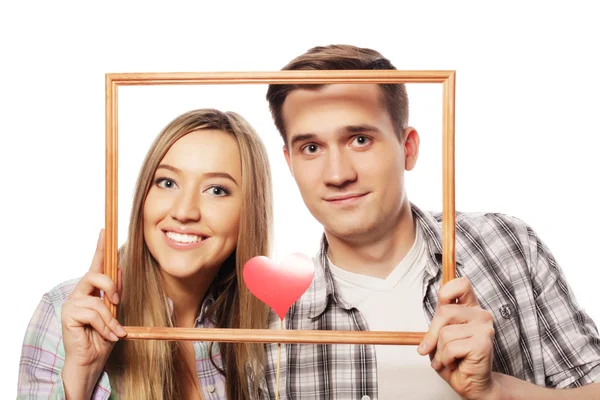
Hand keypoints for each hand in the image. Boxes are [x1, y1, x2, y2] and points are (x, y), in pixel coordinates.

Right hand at [61, 229, 125, 371]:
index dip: (100, 247)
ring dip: (111, 319)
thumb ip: (116, 293)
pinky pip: (94, 313)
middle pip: (94, 274)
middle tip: (118, 302)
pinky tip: (107, 335)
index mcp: (91, 291)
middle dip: (111, 285)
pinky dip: (105, 326)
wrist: (91, 361)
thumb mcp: (115, 313)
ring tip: (115, 332)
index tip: (104, 231)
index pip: (96, 264)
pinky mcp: (68, 315)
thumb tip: (121, 271)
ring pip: (98, 300)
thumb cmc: (103, 338)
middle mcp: (79, 294)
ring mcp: (71, 304)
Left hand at [417, 277, 497, 399]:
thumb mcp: (440, 336)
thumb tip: (429, 318)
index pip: (461, 284)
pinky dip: (446, 359)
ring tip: (448, 358)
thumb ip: (437, 322)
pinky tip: (456, 363)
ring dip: (440, 351)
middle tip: (431, 348)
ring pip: (445, 333)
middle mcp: (480, 314)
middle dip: (432, 334)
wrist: (471, 383)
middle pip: (444, 312)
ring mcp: (484, 327)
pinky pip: (450, 347)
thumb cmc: (456, 359)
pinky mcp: (483, 342)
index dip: (447, 290)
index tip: (441, 303)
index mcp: (470, 308)